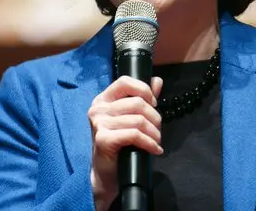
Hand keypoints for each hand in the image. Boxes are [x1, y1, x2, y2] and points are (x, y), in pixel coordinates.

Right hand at [88, 76, 163, 210]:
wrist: (106, 175)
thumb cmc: (119, 145)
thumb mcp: (130, 119)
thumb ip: (143, 99)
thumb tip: (157, 81)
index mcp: (103, 99)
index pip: (125, 82)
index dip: (144, 90)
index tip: (154, 104)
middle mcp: (98, 108)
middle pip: (137, 103)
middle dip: (155, 118)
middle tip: (157, 131)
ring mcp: (99, 123)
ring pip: (139, 120)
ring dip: (154, 133)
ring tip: (156, 142)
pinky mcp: (103, 139)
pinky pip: (134, 135)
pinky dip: (149, 143)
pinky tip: (154, 149)